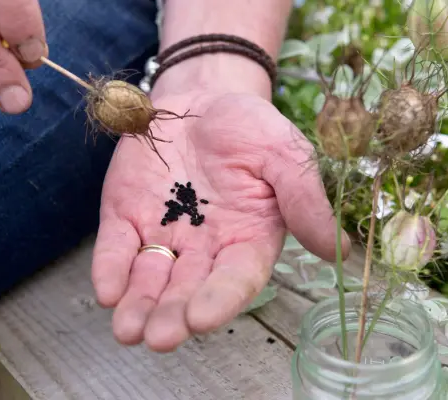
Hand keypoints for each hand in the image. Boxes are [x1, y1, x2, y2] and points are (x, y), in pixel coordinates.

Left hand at [91, 90, 350, 351]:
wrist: (203, 97)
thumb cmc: (251, 128)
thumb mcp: (286, 155)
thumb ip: (306, 199)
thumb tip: (340, 250)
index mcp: (248, 239)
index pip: (236, 277)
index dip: (221, 298)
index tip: (203, 319)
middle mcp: (205, 248)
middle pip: (189, 289)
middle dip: (173, 314)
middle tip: (160, 336)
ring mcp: (164, 235)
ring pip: (151, 279)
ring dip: (139, 305)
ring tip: (128, 330)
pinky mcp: (128, 216)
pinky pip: (118, 247)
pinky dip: (110, 269)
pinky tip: (107, 290)